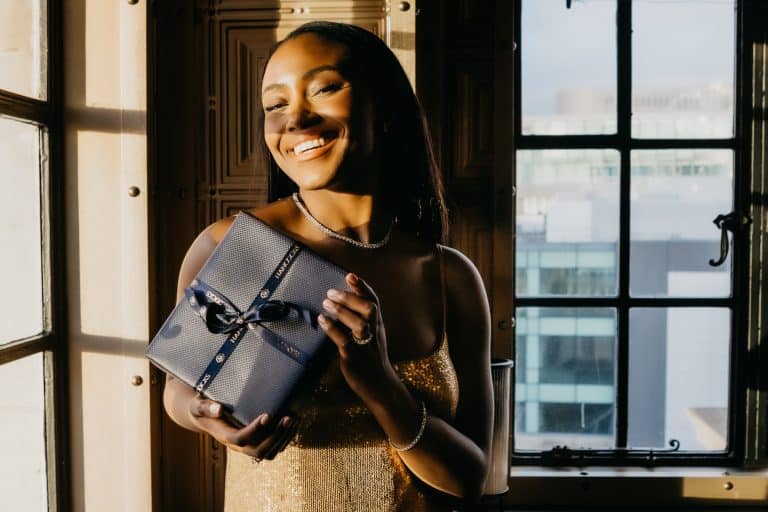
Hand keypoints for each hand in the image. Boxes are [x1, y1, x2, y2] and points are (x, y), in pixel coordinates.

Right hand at [188, 396, 297, 460]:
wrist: (205, 417)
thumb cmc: (202, 408)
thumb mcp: (198, 405)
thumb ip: (206, 407)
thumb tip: (219, 409)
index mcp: (224, 435)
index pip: (240, 438)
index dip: (254, 429)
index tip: (267, 415)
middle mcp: (237, 445)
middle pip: (258, 450)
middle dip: (275, 436)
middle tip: (288, 418)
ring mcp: (247, 446)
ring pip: (269, 452)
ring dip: (284, 438)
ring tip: (294, 419)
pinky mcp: (256, 443)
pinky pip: (273, 448)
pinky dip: (286, 438)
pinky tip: (294, 422)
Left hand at [318, 273, 394, 398]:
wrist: (379, 384)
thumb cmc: (372, 357)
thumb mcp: (372, 336)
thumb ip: (363, 321)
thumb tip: (344, 304)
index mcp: (377, 325)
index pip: (373, 301)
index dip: (362, 287)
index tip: (350, 275)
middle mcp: (374, 332)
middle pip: (369, 308)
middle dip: (350, 298)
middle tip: (331, 291)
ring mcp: (365, 344)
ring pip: (359, 323)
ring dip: (342, 311)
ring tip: (326, 303)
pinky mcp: (354, 356)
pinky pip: (344, 340)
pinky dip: (332, 328)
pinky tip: (322, 320)